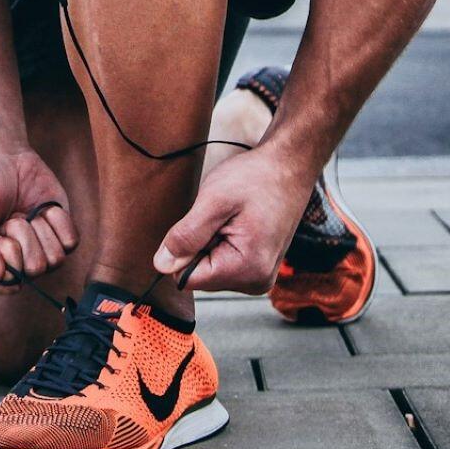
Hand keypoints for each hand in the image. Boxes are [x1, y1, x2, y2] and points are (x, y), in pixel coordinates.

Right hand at [0, 146, 79, 294]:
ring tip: (23, 213)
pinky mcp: (59, 237)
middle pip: (31, 271)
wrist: (1, 154)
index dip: (2, 255)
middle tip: (8, 217)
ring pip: (54, 261)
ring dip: (38, 228)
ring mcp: (37, 253)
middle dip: (20, 235)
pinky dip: (57, 220)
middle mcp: (12, 267)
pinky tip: (41, 209)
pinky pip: (70, 243)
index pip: (3, 283)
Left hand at [153, 145, 311, 293]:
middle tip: (221, 217)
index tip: (204, 223)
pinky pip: (224, 261)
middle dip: (200, 244)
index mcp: (247, 270)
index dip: (183, 250)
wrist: (288, 166)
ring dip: (211, 241)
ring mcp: (259, 276)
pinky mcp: (258, 267)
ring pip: (210, 268)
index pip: (188, 279)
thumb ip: (186, 236)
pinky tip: (237, 222)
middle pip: (200, 275)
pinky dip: (222, 241)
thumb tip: (161, 265)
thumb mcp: (213, 201)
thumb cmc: (256, 178)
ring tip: (232, 217)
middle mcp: (256, 282)